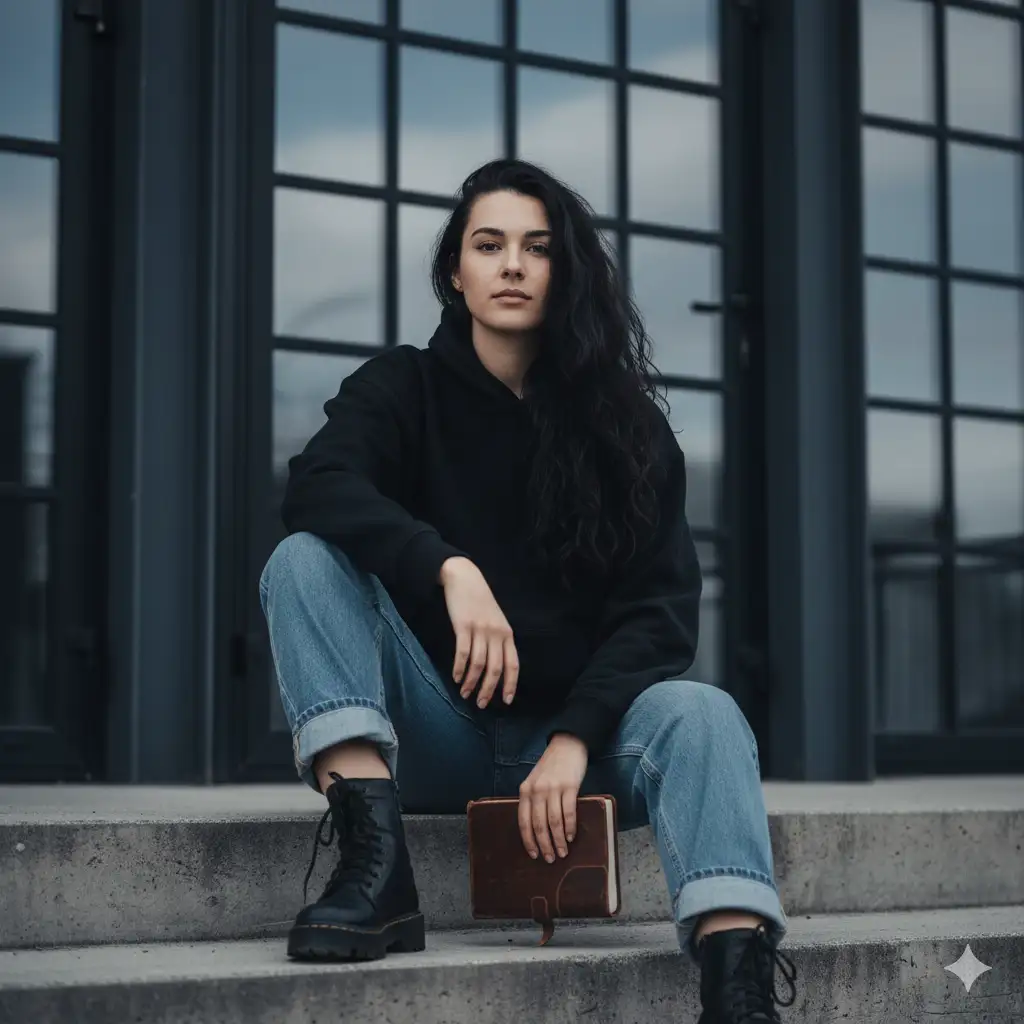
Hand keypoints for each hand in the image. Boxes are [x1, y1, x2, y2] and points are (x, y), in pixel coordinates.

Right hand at [438, 557, 518, 707]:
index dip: (510, 684)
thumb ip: (499, 640)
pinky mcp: (463, 626)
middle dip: (488, 690)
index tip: (506, 701)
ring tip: (464, 693)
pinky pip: (463, 653)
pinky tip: (456, 677)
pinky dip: (459, 668)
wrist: (465, 578)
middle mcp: (496, 634)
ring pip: (478, 664)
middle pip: (495, 669)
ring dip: (471, 682)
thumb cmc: (480, 601)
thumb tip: (497, 666)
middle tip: (481, 704)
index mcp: (507, 634)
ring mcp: (480, 630)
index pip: (513, 664)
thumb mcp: (496, 620)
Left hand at [518, 733, 587, 862]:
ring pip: (554, 822)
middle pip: (539, 825)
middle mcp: (537, 790)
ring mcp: (553, 788)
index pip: (523, 821)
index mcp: (525, 790)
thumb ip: (533, 800)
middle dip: (544, 845)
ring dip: (558, 840)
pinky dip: (570, 827)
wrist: (567, 744)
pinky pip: (569, 812)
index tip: (533, 854)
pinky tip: (571, 836)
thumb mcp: (535, 781)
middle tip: (550, 858)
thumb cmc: (551, 766)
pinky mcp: (570, 786)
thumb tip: (536, 828)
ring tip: (563, 852)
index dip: (528, 840)